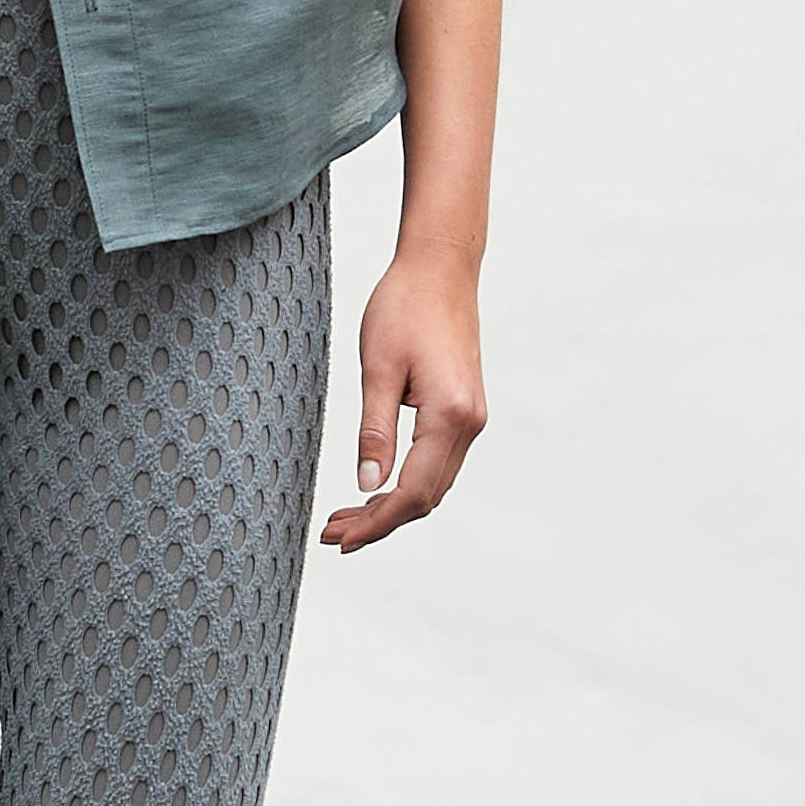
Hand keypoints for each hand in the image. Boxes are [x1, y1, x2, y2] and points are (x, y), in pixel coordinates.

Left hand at [318, 247, 486, 554]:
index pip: (413, 491)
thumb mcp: (378, 368)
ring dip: (392, 507)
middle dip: (380, 522)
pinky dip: (407, 484)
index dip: (376, 522)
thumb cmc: (405, 306)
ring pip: (433, 485)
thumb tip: (367, 485)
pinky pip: (437, 464)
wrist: (441, 268)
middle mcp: (470, 424)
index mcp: (450, 415)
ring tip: (346, 518)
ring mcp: (472, 419)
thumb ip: (374, 431)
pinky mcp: (464, 411)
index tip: (340, 537)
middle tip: (333, 534)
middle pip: (426, 497)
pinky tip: (376, 488)